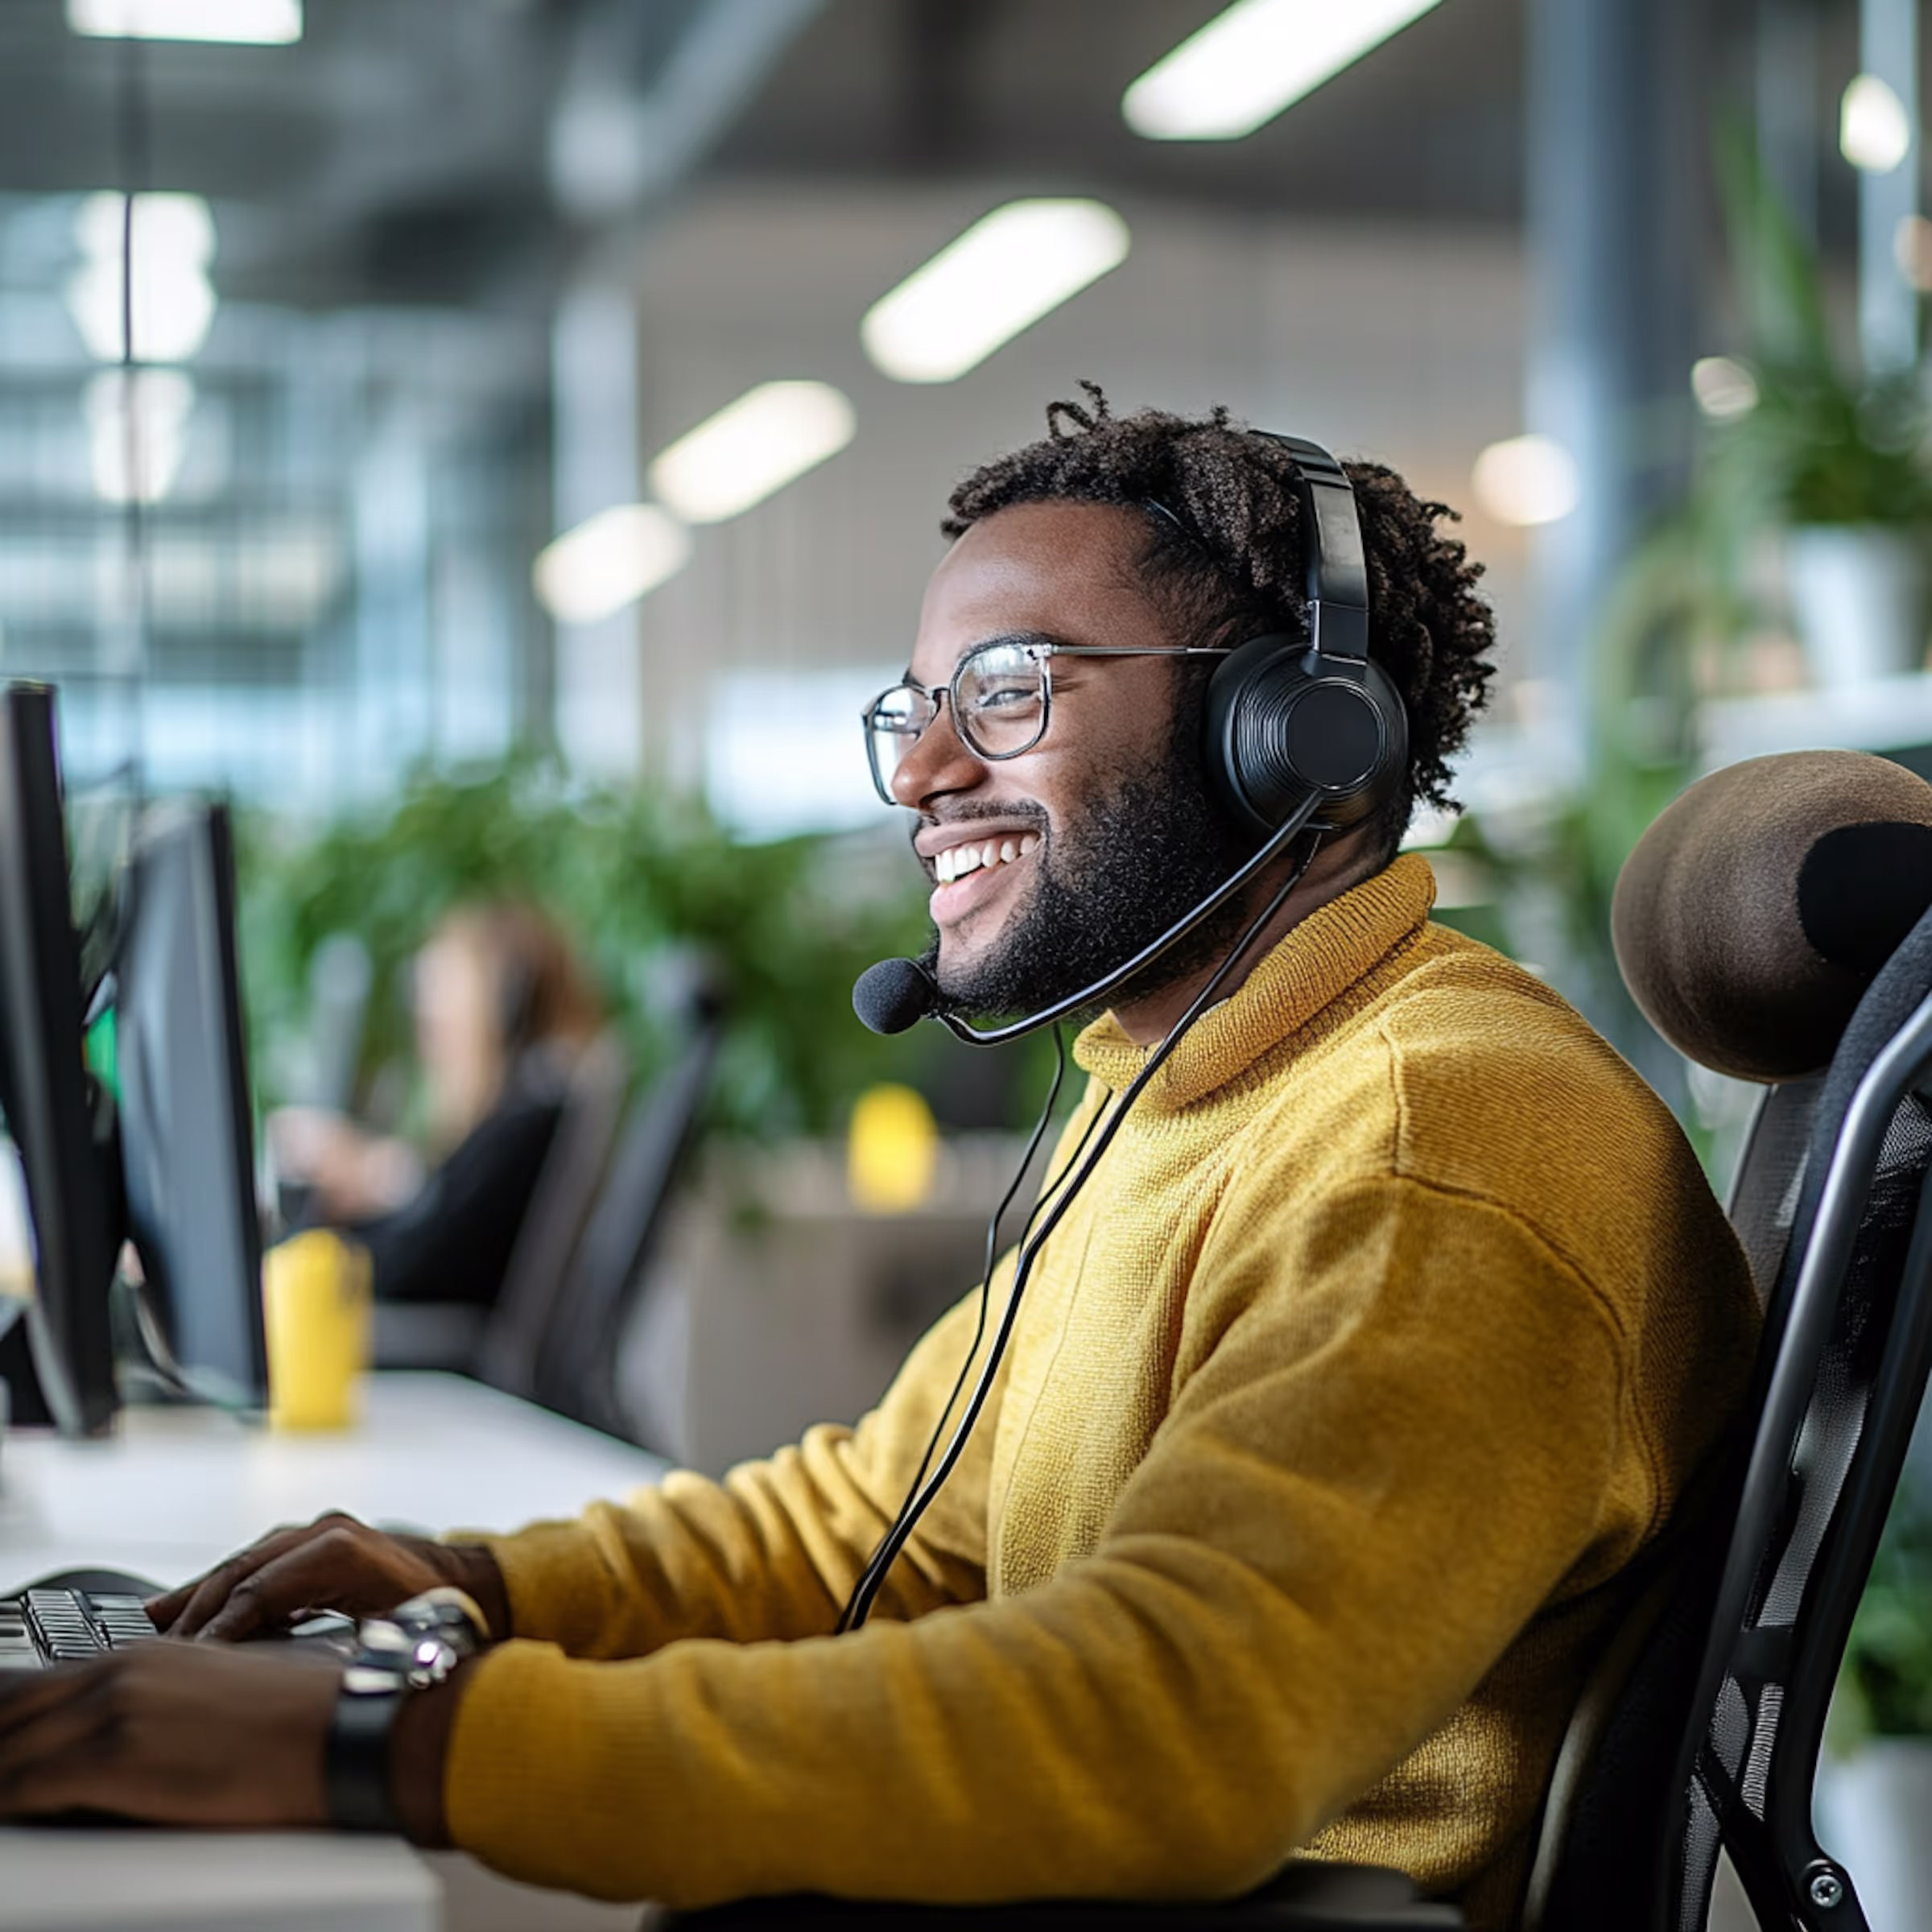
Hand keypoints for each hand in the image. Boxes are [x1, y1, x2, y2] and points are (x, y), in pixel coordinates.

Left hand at [0, 1641, 336, 1824]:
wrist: (343, 1727)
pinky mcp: (114, 1757)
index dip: (6, 1710)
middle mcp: (122, 1670)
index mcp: (145, 1653)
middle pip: (13, 1703)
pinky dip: (4, 1797)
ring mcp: (115, 1709)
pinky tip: (2, 1809)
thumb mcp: (224, 1685)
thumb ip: (168, 1695)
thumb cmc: (301, 1716)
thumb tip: (140, 1725)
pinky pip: (23, 1785)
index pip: (38, 1678)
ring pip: (7, 1741)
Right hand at [149, 1511, 508, 1643]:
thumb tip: (281, 1683)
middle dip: (196, 1612)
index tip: (189, 1662)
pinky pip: (260, 1565)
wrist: (474, 1586)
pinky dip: (227, 1588)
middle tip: (158, 1653)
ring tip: (157, 1627)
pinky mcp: (316, 1543)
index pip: (258, 1593)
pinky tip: (194, 1608)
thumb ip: (338, 1653)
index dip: (220, 1630)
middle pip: (242, 1572)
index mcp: (340, 1551)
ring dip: (202, 1596)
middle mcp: (325, 1532)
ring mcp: (319, 1533)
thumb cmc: (440, 1616)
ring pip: (244, 1565)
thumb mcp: (389, 1639)